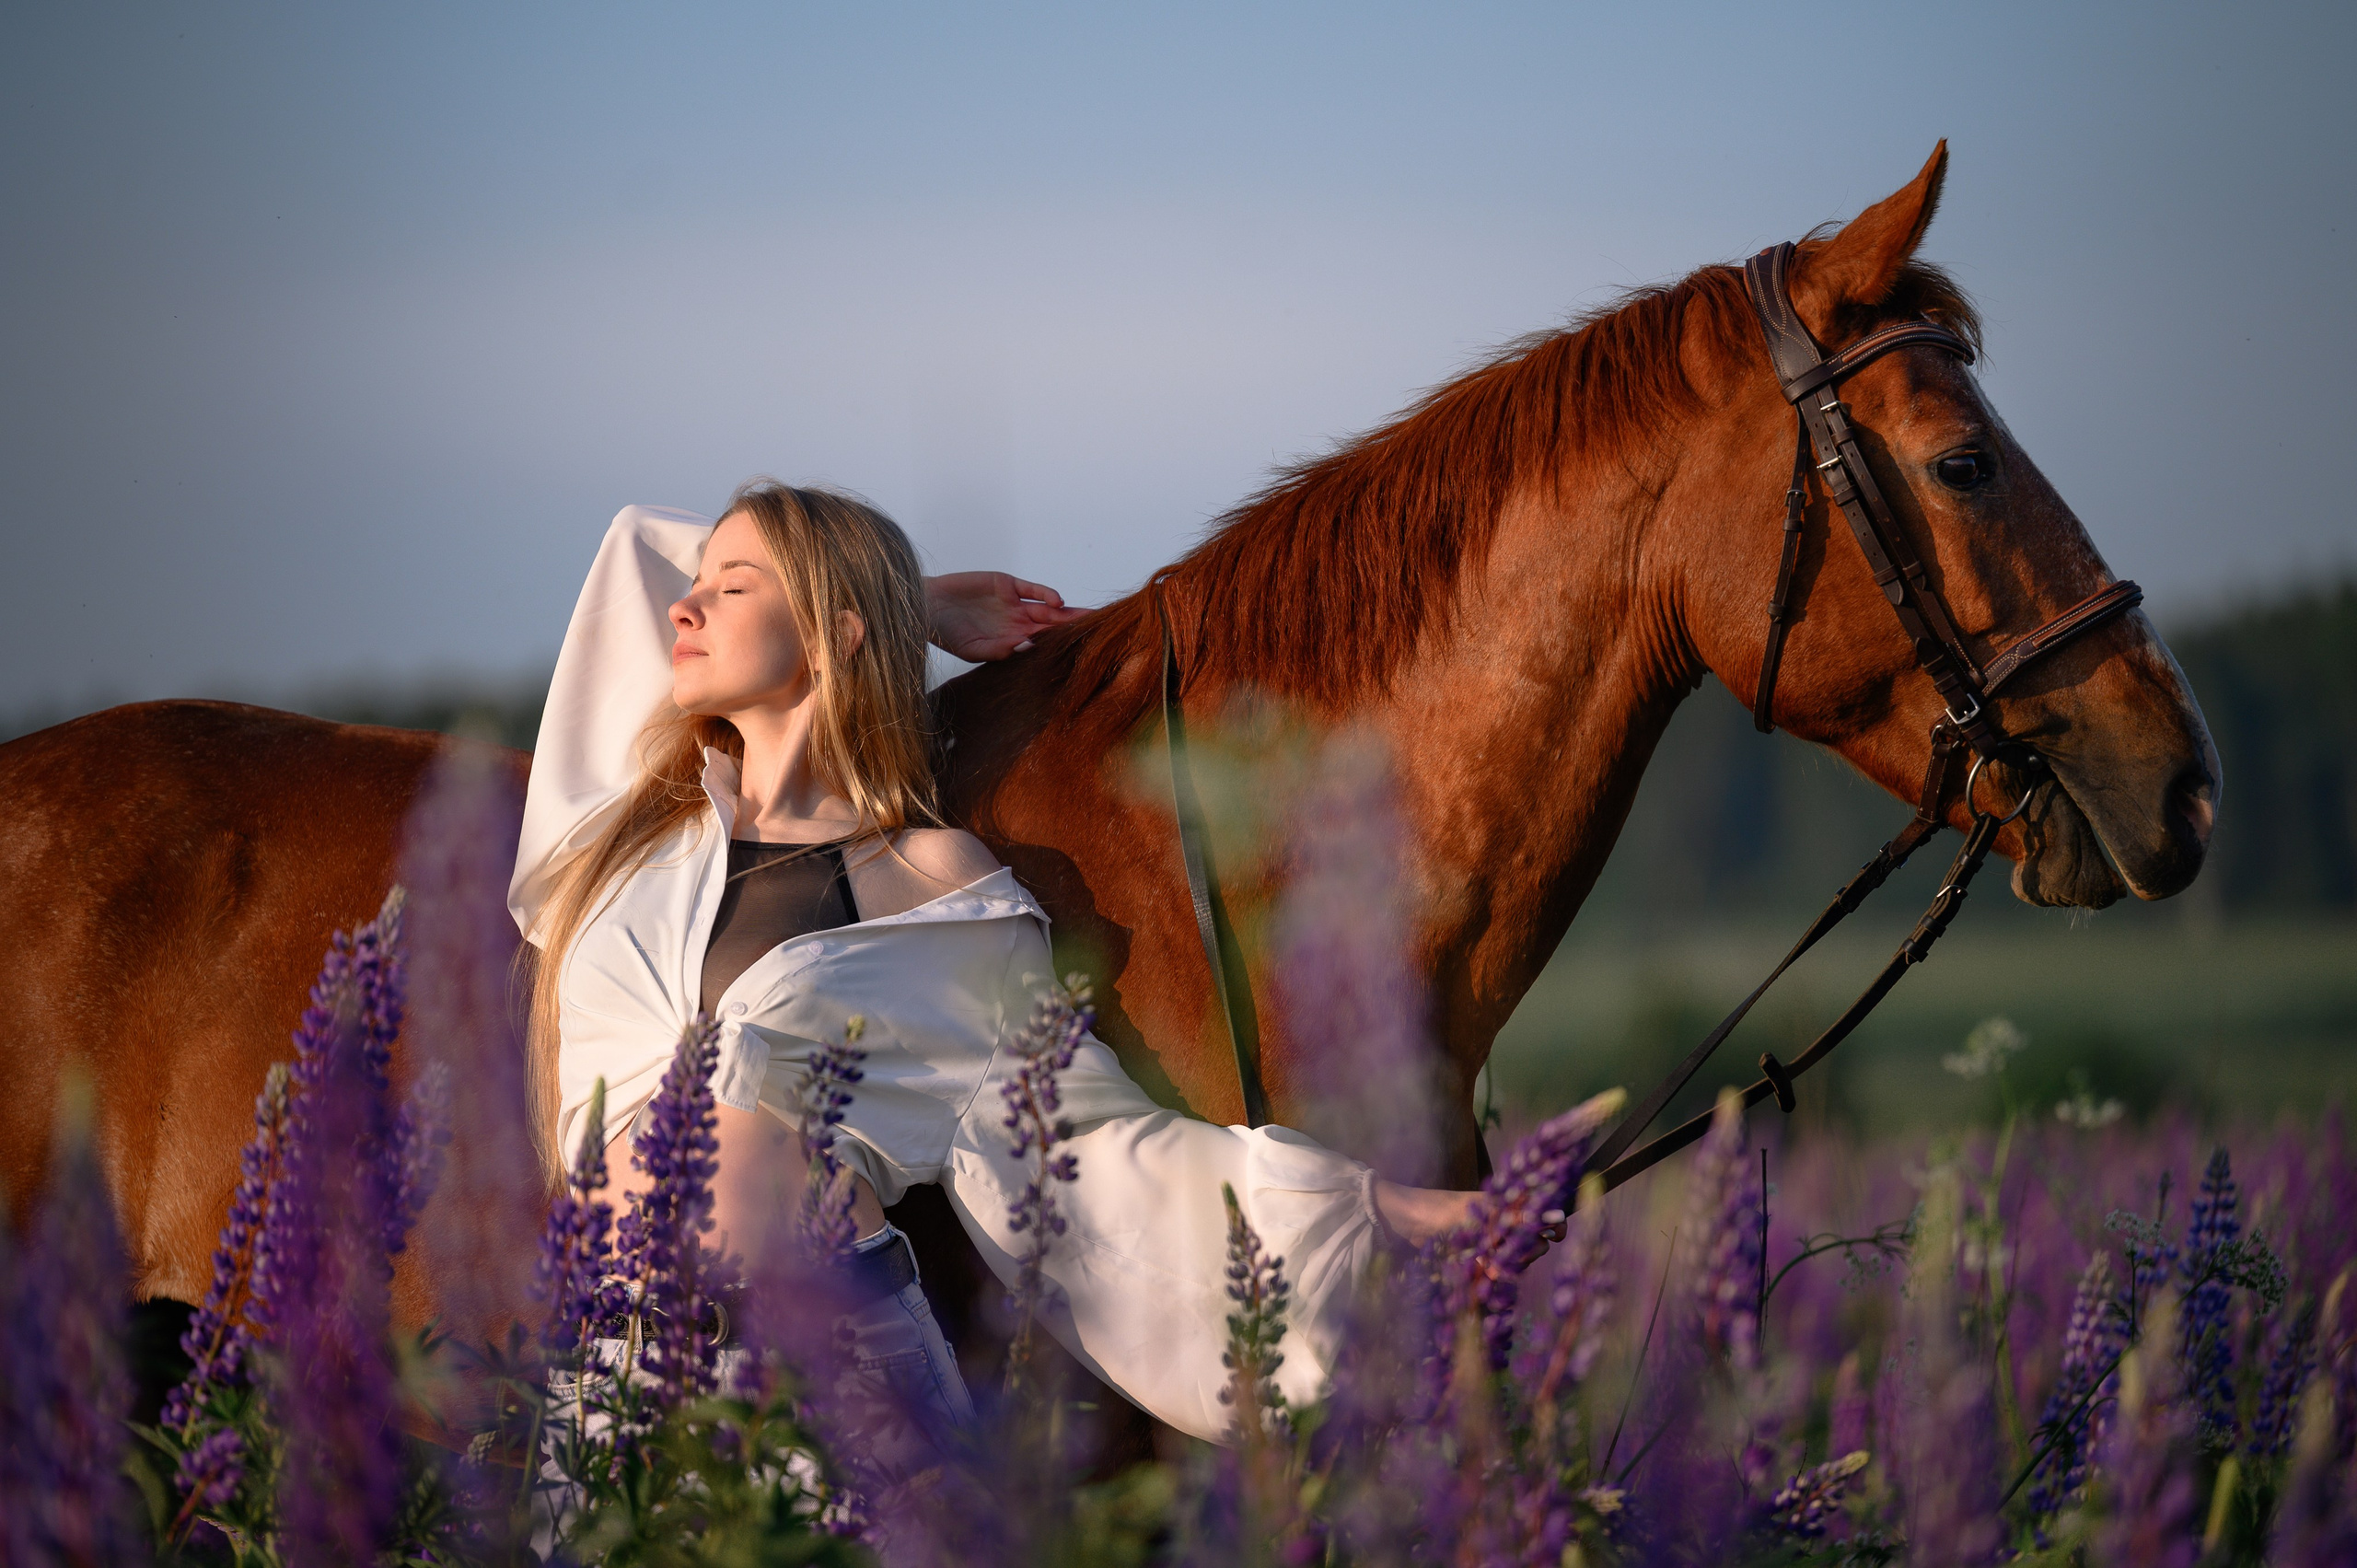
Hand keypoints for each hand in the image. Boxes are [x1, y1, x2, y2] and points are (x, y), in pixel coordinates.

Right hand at [923, 572, 1090, 661]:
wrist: (926, 607)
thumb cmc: (946, 634)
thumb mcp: (973, 650)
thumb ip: (1001, 650)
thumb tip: (1030, 646)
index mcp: (1012, 640)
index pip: (1044, 645)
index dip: (1063, 647)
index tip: (1085, 653)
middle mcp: (1017, 622)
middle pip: (1053, 626)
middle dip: (1075, 629)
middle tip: (1101, 633)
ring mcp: (1014, 603)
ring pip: (1048, 608)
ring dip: (1068, 613)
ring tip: (1089, 618)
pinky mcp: (1006, 584)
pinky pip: (1032, 590)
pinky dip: (1046, 594)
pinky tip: (1058, 602)